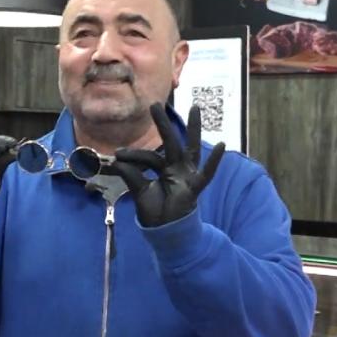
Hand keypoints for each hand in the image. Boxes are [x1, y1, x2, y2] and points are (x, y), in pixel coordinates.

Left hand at [110, 103, 225, 227]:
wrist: (165, 232)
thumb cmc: (155, 212)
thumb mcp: (139, 191)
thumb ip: (131, 176)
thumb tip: (115, 162)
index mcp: (163, 168)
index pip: (148, 157)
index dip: (132, 156)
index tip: (117, 155)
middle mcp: (177, 168)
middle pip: (170, 141)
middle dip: (163, 124)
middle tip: (155, 104)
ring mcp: (187, 175)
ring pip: (190, 148)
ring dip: (193, 128)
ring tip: (195, 108)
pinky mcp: (195, 186)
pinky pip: (207, 173)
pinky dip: (214, 161)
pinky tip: (222, 145)